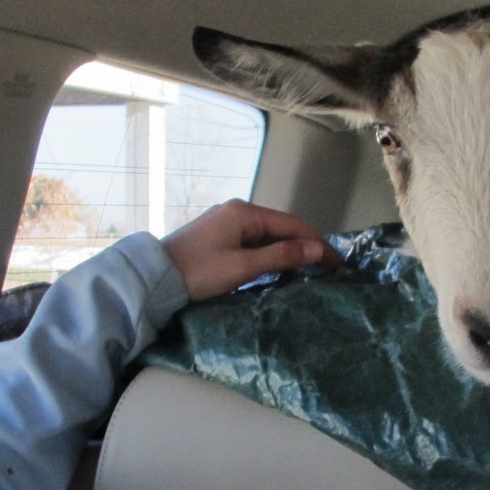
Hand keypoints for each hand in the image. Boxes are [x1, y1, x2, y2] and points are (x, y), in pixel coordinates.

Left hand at [161, 199, 339, 301]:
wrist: (153, 278)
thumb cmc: (197, 273)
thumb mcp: (242, 267)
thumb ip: (281, 257)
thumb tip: (316, 249)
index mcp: (245, 212)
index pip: (293, 224)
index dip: (317, 243)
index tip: (337, 264)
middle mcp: (237, 210)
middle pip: (282, 227)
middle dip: (306, 246)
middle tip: (327, 270)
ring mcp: (226, 221)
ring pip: (268, 234)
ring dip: (289, 251)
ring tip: (308, 271)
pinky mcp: (217, 235)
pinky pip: (254, 240)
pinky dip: (271, 253)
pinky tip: (279, 267)